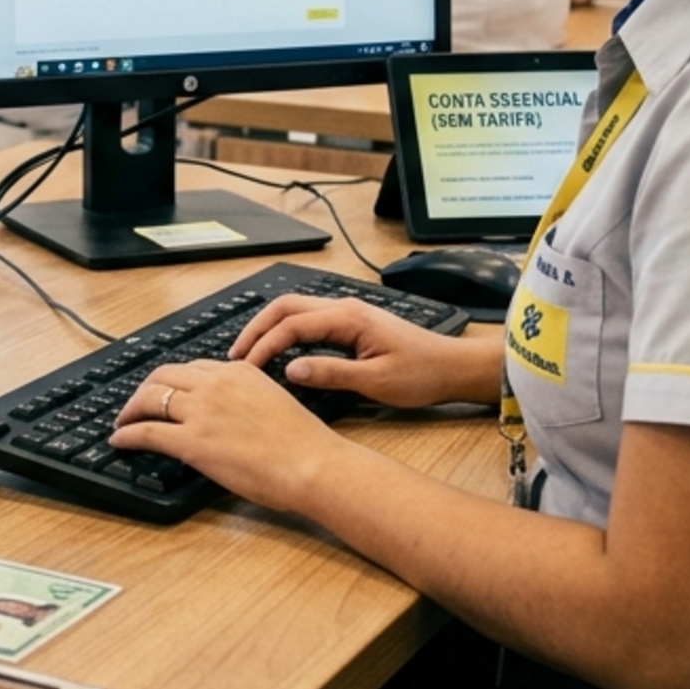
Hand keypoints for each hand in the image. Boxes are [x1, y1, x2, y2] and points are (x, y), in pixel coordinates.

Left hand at [108, 359, 337, 511]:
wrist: (312, 463)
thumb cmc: (303, 444)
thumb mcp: (273, 401)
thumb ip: (245, 399)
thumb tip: (227, 414)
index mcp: (238, 371)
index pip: (192, 368)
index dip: (173, 380)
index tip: (166, 390)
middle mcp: (215, 384)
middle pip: (163, 376)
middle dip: (145, 389)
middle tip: (137, 404)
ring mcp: (201, 411)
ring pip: (149, 398)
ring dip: (131, 409)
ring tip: (124, 421)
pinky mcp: (192, 441)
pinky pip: (147, 432)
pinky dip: (127, 434)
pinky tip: (120, 440)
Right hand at [225, 295, 499, 410]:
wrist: (453, 367)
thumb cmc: (421, 374)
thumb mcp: (376, 382)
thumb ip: (331, 374)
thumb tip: (290, 370)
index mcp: (348, 318)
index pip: (292, 325)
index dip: (264, 345)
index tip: (246, 367)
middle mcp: (344, 308)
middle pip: (286, 306)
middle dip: (257, 328)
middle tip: (236, 355)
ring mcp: (348, 313)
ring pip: (296, 311)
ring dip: (270, 328)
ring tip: (250, 353)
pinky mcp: (352, 324)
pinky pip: (309, 320)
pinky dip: (286, 332)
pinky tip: (279, 351)